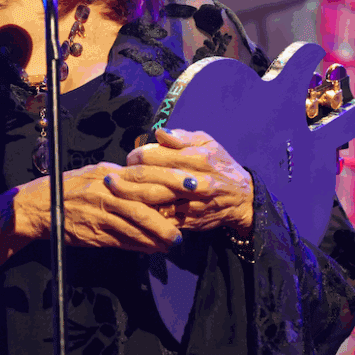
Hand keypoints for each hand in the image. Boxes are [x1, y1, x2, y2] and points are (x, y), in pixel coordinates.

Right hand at [17, 163, 183, 253]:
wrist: (40, 207)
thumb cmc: (69, 188)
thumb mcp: (95, 173)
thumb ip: (120, 177)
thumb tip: (146, 177)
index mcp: (109, 175)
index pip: (145, 177)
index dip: (170, 182)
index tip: (191, 186)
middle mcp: (107, 193)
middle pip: (144, 203)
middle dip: (169, 214)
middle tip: (187, 221)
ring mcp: (101, 214)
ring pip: (135, 226)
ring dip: (158, 235)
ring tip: (174, 242)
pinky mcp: (95, 233)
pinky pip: (123, 240)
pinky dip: (140, 245)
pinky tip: (153, 249)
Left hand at [105, 128, 253, 236]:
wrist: (242, 198)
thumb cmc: (219, 165)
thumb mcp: (207, 143)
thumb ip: (181, 137)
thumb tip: (159, 133)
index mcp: (198, 158)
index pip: (156, 155)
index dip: (137, 155)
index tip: (130, 157)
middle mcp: (195, 182)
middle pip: (152, 180)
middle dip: (127, 177)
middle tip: (112, 177)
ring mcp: (192, 204)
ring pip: (154, 201)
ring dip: (130, 197)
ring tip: (114, 191)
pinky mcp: (189, 221)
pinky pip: (161, 219)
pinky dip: (144, 214)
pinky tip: (130, 209)